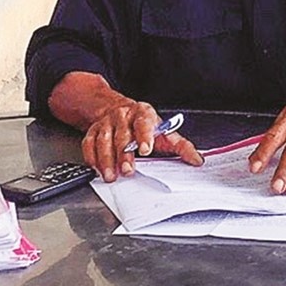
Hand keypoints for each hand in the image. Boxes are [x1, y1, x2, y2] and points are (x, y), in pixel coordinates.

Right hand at [81, 98, 201, 181]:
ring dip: (106, 160)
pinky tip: (96, 168)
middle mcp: (123, 116)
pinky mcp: (92, 130)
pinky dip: (91, 157)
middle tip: (128, 170)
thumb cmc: (143, 124)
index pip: (144, 123)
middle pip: (122, 136)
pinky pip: (89, 144)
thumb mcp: (164, 131)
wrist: (116, 109)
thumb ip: (181, 146)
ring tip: (111, 175)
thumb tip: (197, 160)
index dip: (144, 136)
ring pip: (104, 140)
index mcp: (143, 113)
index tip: (146, 149)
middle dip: (124, 155)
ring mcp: (106, 123)